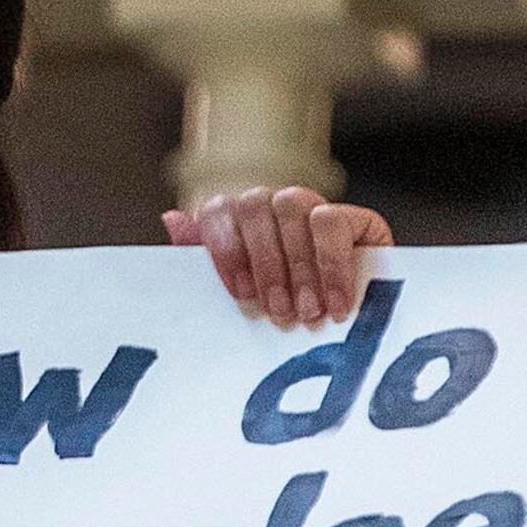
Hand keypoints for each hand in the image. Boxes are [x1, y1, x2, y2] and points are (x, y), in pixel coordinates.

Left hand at [163, 186, 391, 329]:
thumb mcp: (244, 295)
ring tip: (309, 312)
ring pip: (292, 207)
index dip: (226, 249)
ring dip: (298, 266)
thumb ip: (204, 258)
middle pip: (255, 206)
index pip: (220, 210)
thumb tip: (171, 219)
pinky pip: (332, 221)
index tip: (241, 296)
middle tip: (279, 313)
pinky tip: (337, 302)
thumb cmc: (287, 312)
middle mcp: (274, 205)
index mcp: (241, 221)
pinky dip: (332, 265)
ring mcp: (313, 206)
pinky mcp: (355, 217)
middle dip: (265, 265)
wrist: (355, 321)